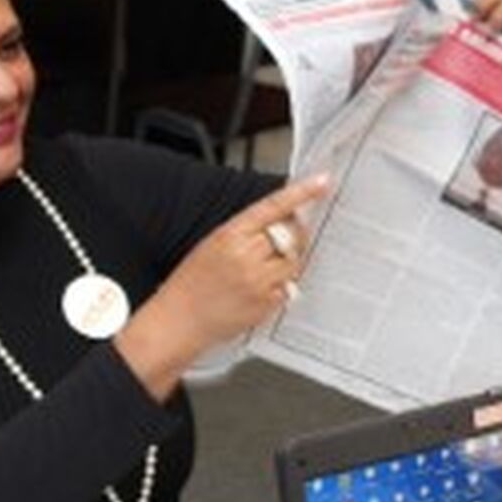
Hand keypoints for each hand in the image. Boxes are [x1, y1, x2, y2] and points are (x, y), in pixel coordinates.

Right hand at [115, 174, 329, 398]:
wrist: (179, 320)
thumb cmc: (191, 282)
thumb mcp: (212, 244)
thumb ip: (246, 231)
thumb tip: (281, 220)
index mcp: (230, 234)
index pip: (273, 207)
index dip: (301, 193)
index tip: (322, 182)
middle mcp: (246, 255)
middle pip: (292, 235)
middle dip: (294, 235)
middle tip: (283, 241)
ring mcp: (258, 281)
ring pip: (295, 261)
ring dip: (289, 261)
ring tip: (264, 269)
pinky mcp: (265, 304)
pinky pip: (288, 287)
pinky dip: (281, 285)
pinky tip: (258, 289)